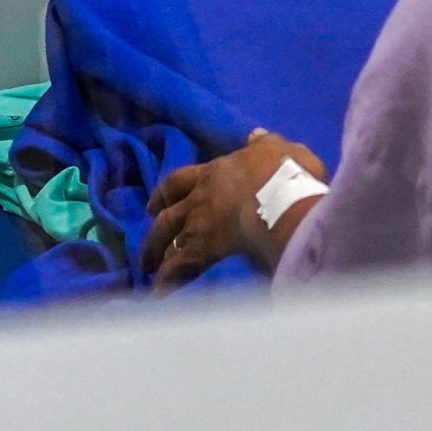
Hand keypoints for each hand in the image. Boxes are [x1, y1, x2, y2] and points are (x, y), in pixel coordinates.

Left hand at [142, 130, 323, 287]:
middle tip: (147, 243)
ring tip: (148, 270)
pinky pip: (178, 269)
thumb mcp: (279, 149)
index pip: (181, 179)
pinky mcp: (202, 250)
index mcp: (215, 172)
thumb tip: (255, 136)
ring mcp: (198, 225)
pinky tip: (158, 294)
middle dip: (155, 228)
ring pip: (167, 240)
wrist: (280, 197)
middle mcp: (199, 198)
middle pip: (167, 214)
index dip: (166, 192)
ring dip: (154, 254)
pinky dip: (167, 281)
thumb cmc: (284, 172)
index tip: (154, 203)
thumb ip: (264, 144)